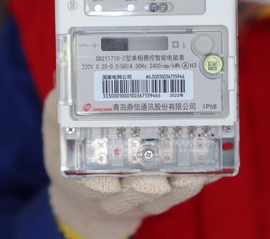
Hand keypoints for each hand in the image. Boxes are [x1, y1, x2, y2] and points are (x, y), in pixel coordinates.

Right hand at [42, 90, 217, 238]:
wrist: (90, 200)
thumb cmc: (75, 158)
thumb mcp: (58, 133)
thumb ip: (59, 107)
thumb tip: (62, 69)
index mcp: (82, 179)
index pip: (88, 186)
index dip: (98, 186)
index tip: (107, 183)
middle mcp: (113, 194)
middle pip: (130, 196)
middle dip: (143, 188)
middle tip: (155, 179)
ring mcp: (141, 198)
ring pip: (160, 200)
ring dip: (176, 188)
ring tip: (191, 175)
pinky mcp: (164, 196)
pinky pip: (182, 192)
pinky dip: (198, 182)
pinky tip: (211, 170)